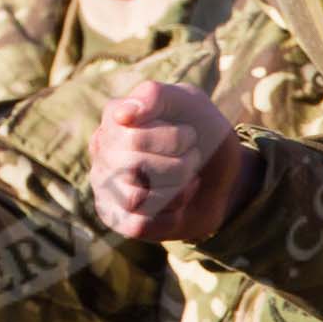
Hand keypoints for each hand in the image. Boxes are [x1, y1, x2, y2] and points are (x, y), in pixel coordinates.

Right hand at [90, 78, 251, 243]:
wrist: (220, 172)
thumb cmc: (200, 131)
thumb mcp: (189, 103)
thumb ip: (156, 96)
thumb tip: (122, 116)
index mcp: (114, 116)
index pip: (134, 139)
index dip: (174, 140)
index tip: (190, 133)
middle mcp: (102, 150)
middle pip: (135, 168)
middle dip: (180, 165)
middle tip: (192, 157)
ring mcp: (106, 185)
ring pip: (136, 199)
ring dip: (176, 190)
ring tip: (185, 179)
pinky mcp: (118, 217)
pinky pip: (140, 225)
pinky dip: (171, 215)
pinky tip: (178, 202)